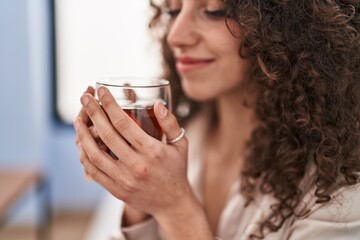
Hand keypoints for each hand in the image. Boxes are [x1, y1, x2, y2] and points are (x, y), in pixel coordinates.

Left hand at [74, 86, 191, 216]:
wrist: (173, 203)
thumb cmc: (177, 170)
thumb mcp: (181, 144)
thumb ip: (169, 123)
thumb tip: (157, 104)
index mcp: (152, 151)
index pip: (124, 123)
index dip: (110, 104)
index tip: (101, 91)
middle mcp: (137, 165)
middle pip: (107, 134)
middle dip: (93, 112)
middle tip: (85, 97)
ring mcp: (124, 180)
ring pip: (95, 154)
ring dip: (83, 134)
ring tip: (77, 120)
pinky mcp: (117, 190)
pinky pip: (94, 171)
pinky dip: (84, 156)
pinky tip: (81, 144)